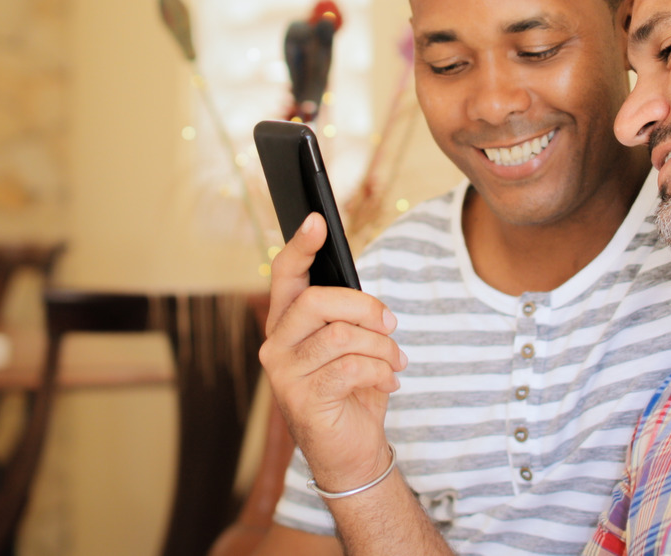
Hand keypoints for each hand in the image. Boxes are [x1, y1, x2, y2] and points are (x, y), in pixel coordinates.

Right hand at [259, 213, 406, 490]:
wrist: (352, 451)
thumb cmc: (352, 389)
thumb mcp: (351, 345)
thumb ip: (347, 317)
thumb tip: (368, 301)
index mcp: (287, 322)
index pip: (286, 275)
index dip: (301, 246)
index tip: (317, 219)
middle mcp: (275, 344)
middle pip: (317, 300)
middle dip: (365, 307)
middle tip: (390, 324)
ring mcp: (283, 373)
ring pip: (341, 335)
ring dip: (381, 346)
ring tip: (395, 361)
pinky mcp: (301, 399)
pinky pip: (349, 368)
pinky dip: (379, 371)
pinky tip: (389, 381)